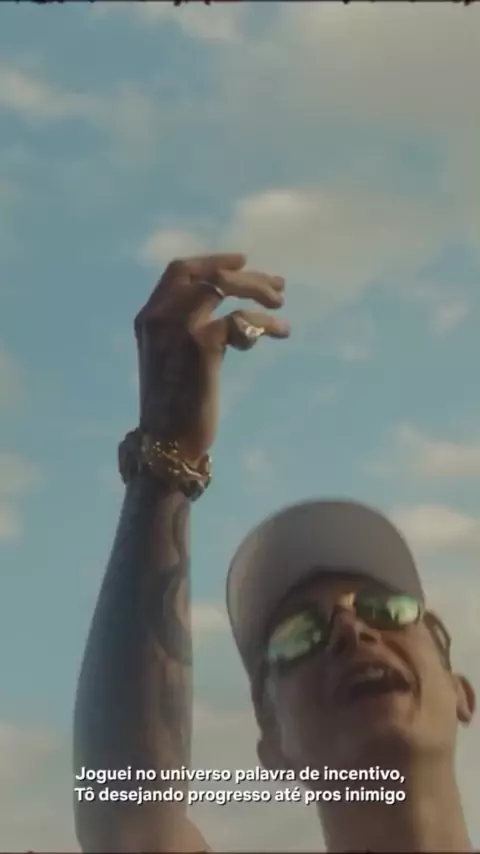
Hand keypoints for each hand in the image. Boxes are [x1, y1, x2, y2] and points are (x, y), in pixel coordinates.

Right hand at [134, 253, 289, 463]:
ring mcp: (179, 326)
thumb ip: (185, 331)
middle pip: (206, 273)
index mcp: (149, 317)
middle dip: (245, 274)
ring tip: (281, 303)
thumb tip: (226, 317)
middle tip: (277, 286)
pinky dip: (267, 323)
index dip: (212, 260)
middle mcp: (160, 315)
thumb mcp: (172, 360)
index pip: (179, 271)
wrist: (167, 441)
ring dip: (257, 288)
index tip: (241, 261)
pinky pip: (242, 319)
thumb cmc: (173, 408)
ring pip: (223, 285)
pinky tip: (282, 332)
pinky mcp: (202, 344)